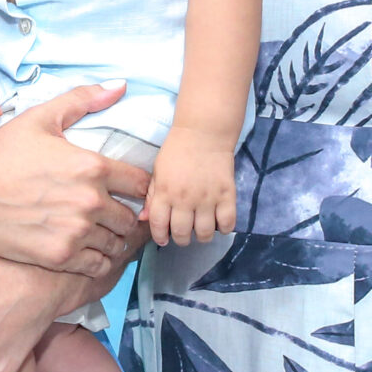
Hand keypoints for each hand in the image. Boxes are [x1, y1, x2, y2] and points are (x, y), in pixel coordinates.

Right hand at [0, 83, 149, 273]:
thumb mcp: (39, 119)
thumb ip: (83, 100)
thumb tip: (120, 85)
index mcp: (90, 166)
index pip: (141, 184)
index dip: (140, 188)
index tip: (130, 191)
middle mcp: (89, 201)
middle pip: (132, 218)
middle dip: (125, 215)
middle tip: (113, 214)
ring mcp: (75, 232)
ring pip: (117, 244)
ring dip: (112, 239)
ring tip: (100, 233)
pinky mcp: (60, 257)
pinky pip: (99, 265)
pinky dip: (98, 260)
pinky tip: (86, 249)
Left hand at [143, 127, 236, 245]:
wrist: (204, 132)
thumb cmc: (177, 151)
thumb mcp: (157, 171)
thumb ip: (151, 196)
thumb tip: (144, 219)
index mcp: (164, 192)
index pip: (158, 225)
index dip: (159, 237)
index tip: (163, 239)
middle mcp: (185, 199)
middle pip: (182, 234)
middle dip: (181, 239)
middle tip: (184, 233)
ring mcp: (207, 198)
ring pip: (204, 234)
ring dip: (201, 236)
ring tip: (201, 228)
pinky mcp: (227, 195)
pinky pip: (227, 223)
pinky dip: (223, 228)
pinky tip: (218, 222)